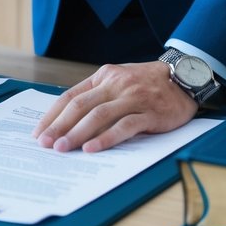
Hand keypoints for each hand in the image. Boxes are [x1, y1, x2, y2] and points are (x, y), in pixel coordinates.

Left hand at [31, 61, 198, 152]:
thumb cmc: (148, 84)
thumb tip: (69, 123)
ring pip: (99, 115)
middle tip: (45, 145)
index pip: (71, 96)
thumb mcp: (120, 81)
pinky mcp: (150, 112)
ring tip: (63, 149)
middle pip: (80, 106)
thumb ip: (98, 96)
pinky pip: (124, 126)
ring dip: (77, 133)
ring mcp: (133, 97)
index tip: (39, 133)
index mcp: (104, 76)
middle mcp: (116, 84)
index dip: (53, 115)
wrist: (186, 78)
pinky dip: (106, 138)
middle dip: (59, 127)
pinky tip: (92, 148)